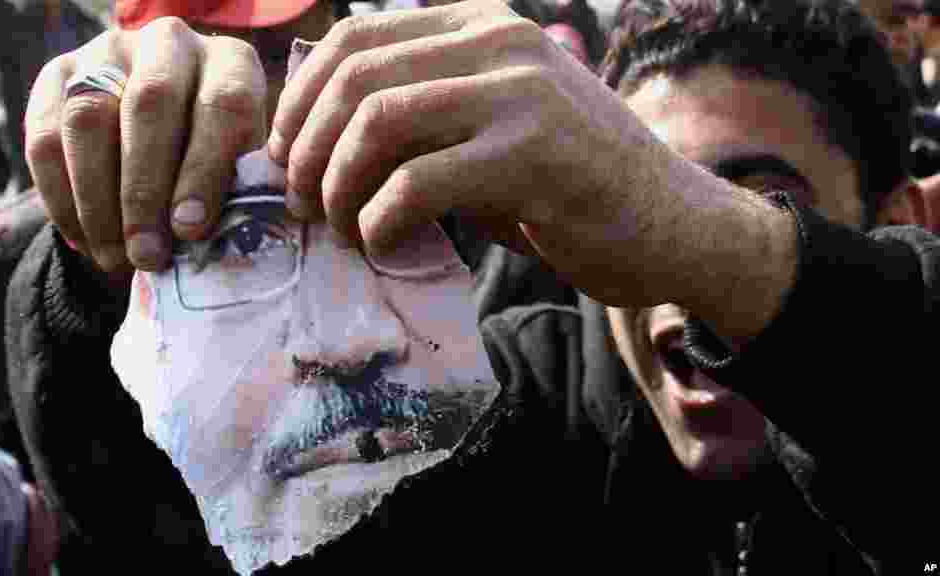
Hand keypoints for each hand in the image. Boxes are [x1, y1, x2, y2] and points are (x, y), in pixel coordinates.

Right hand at [24, 18, 267, 273]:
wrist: (164, 136)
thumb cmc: (216, 164)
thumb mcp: (240, 172)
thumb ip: (234, 197)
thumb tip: (220, 248)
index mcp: (231, 63)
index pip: (223, 104)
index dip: (205, 170)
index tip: (191, 231)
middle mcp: (169, 44)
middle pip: (150, 104)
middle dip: (145, 191)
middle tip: (148, 254)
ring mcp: (108, 53)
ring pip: (89, 120)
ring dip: (99, 203)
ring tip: (117, 258)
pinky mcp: (56, 75)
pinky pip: (45, 139)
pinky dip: (63, 201)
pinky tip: (86, 242)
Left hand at [267, 0, 705, 307]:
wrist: (673, 225)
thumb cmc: (570, 186)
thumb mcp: (492, 126)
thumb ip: (423, 112)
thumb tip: (315, 137)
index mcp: (483, 24)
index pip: (354, 39)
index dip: (300, 99)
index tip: (287, 156)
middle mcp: (500, 42)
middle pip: (354, 79)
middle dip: (308, 149)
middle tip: (302, 204)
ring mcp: (520, 93)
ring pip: (376, 123)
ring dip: (338, 187)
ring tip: (341, 228)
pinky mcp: (532, 155)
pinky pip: (417, 184)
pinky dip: (379, 222)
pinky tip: (384, 245)